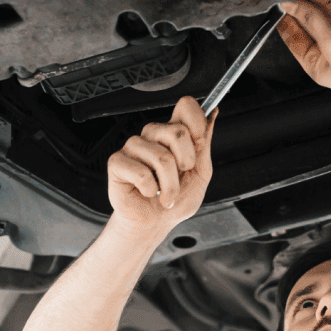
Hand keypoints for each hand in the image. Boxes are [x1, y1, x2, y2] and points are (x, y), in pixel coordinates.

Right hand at [106, 96, 216, 239]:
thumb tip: (213, 115)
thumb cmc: (175, 202)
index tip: (199, 144)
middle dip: (186, 163)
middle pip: (177, 131)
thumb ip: (205, 145)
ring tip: (165, 194)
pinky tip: (148, 193)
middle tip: (180, 177)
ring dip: (170, 186)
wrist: (155, 224)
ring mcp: (134, 147)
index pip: (186, 106)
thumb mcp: (200, 175)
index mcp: (173, 134)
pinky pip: (142, 173)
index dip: (197, 124)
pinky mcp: (118, 162)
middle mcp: (153, 135)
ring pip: (162, 157)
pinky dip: (151, 191)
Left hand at [278, 0, 330, 106]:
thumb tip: (294, 6)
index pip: (294, 40)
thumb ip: (312, 21)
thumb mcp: (329, 45)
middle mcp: (329, 51)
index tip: (276, 9)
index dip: (284, 23)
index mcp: (316, 65)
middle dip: (296, 10)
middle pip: (307, 25)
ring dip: (310, 2)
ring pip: (322, 14)